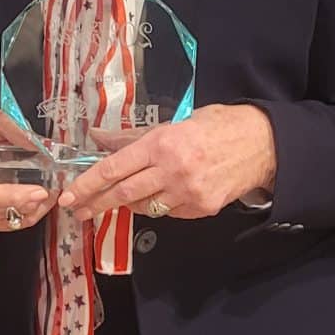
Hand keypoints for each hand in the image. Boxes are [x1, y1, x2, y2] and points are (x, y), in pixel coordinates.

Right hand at [0, 111, 56, 232]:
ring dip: (36, 208)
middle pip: (1, 211)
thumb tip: (38, 144)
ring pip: (12, 220)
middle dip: (30, 203)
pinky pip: (16, 224)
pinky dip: (34, 213)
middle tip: (52, 190)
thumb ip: (14, 128)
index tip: (39, 191)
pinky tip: (44, 199)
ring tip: (52, 191)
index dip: (13, 196)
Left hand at [56, 104, 276, 220]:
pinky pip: (169, 212)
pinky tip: (163, 194)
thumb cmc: (219, 125)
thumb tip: (102, 140)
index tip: (70, 195)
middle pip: (123, 194)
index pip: (114, 168)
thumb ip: (137, 136)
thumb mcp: (176, 122)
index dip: (88, 184)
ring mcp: (187, 193)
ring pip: (145, 207)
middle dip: (97, 204)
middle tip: (78, 210)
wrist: (263, 144)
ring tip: (119, 199)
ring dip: (128, 204)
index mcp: (162, 143)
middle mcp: (172, 170)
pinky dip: (159, 205)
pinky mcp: (201, 208)